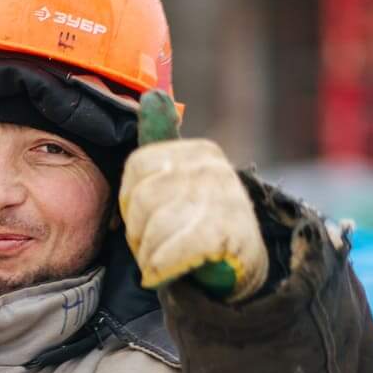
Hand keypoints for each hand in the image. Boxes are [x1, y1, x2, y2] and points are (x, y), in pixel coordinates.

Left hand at [118, 138, 268, 300]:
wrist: (243, 271)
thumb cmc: (201, 226)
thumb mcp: (181, 180)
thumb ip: (161, 142)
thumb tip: (152, 97)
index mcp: (199, 151)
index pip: (138, 165)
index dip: (129, 201)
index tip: (141, 221)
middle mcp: (214, 168)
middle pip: (143, 197)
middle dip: (138, 232)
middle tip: (151, 248)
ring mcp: (225, 199)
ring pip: (157, 225)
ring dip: (150, 254)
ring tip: (161, 263)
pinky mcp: (230, 233)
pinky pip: (176, 250)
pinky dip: (161, 267)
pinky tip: (160, 275)